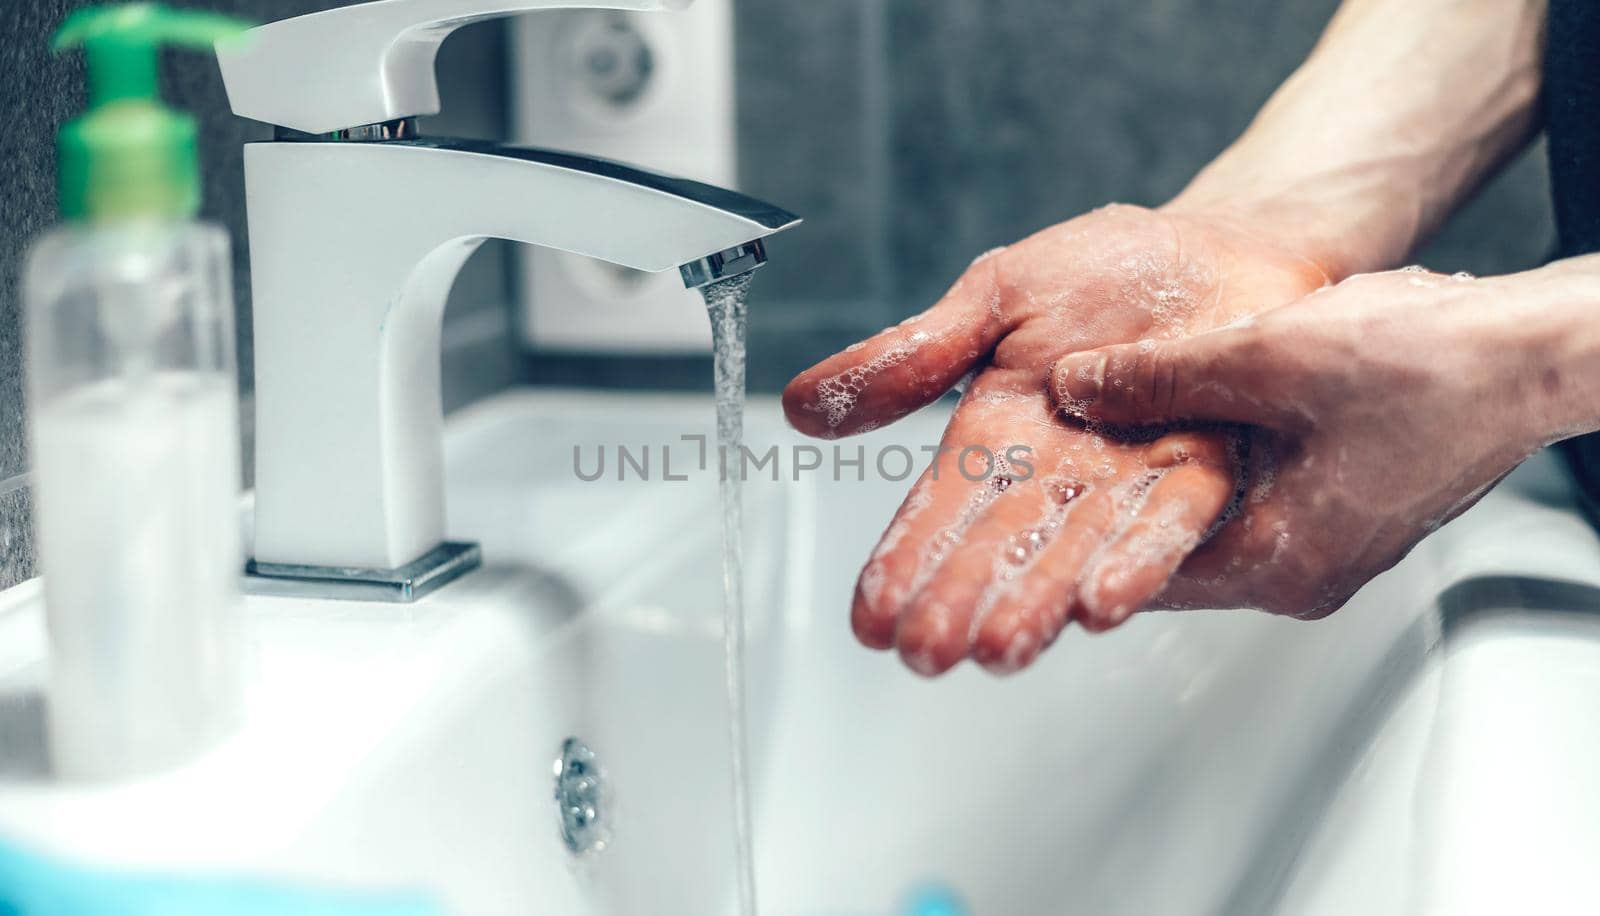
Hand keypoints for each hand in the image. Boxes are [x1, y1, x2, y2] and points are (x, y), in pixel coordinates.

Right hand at [783, 204, 1329, 673]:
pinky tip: (1103, 605)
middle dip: (963, 601)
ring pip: (1077, 553)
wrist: (1227, 252)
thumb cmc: (1108, 273)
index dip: (903, 561)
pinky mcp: (1207, 476)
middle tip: (924, 655)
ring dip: (1038, 603)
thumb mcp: (993, 299)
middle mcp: (1058, 477)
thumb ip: (913, 358)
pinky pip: (1171, 523)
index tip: (869, 619)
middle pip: (1001, 547)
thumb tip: (798, 408)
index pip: (938, 510)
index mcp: (997, 437)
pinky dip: (1140, 561)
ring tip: (999, 652)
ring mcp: (1131, 484)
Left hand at [1051, 267, 1569, 617]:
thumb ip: (1159, 376)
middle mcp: (1301, 571)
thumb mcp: (1265, 356)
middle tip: (1028, 500)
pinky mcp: (1338, 509)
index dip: (1073, 550)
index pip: (1143, 575)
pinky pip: (1245, 499)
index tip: (1014, 539)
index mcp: (1283, 561)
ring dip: (1149, 494)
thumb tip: (1075, 385)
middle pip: (1168, 556)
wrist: (1529, 351)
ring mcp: (1323, 543)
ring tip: (1074, 461)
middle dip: (1101, 525)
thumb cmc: (1428, 361)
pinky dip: (1199, 471)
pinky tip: (1159, 432)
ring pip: (1203, 524)